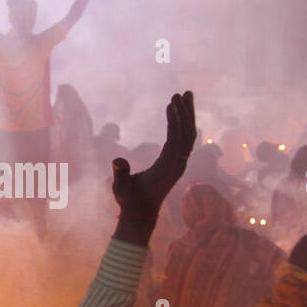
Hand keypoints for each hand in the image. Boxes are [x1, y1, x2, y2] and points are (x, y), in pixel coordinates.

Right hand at [112, 92, 195, 227]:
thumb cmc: (129, 200)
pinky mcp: (178, 162)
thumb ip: (120, 175)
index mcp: (167, 168)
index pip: (175, 141)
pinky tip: (183, 112)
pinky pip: (186, 140)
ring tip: (186, 95)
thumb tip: (117, 160)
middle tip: (182, 93)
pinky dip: (186, 124)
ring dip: (188, 115)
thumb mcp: (121, 188)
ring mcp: (180, 163)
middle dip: (185, 112)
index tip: (171, 102)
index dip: (175, 121)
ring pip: (190, 135)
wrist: (141, 213)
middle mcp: (178, 164)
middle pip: (188, 134)